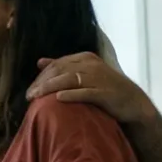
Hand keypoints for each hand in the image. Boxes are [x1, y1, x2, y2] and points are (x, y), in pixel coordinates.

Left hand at [28, 53, 154, 124]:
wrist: (133, 103)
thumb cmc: (105, 89)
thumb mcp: (85, 73)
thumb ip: (64, 66)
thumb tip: (40, 61)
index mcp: (85, 58)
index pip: (57, 64)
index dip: (41, 76)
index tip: (30, 89)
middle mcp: (91, 65)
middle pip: (60, 71)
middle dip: (41, 83)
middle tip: (28, 95)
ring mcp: (99, 78)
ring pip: (69, 80)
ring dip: (49, 88)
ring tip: (35, 98)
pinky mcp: (105, 92)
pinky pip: (85, 92)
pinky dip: (71, 95)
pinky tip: (57, 99)